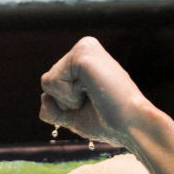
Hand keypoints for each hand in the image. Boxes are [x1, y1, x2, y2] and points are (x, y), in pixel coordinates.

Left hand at [39, 37, 153, 146]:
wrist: (130, 126)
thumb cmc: (108, 122)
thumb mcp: (74, 117)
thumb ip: (54, 109)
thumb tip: (43, 97)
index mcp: (85, 60)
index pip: (51, 85)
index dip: (65, 105)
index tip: (93, 104)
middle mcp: (85, 48)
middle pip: (47, 82)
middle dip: (64, 102)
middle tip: (94, 101)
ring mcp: (84, 47)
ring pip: (47, 81)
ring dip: (67, 99)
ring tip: (94, 95)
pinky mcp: (83, 52)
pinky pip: (52, 80)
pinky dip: (68, 96)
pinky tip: (92, 91)